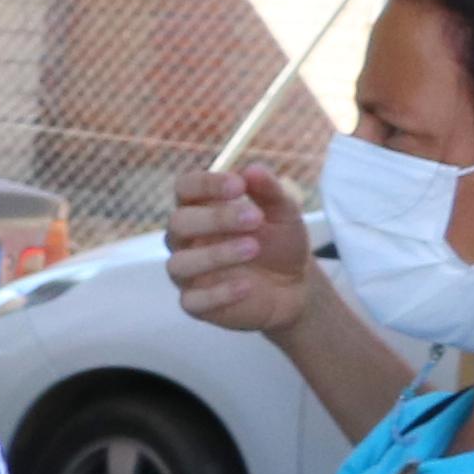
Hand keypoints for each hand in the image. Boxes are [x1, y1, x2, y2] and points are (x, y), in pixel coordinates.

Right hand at [162, 163, 320, 338]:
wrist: (295, 288)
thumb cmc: (280, 245)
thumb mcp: (285, 215)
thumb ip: (270, 192)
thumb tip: (252, 169)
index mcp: (200, 210)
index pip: (185, 188)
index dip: (206, 184)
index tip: (239, 185)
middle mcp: (186, 240)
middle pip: (178, 223)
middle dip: (215, 219)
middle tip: (255, 218)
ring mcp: (188, 273)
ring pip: (179, 263)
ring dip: (215, 255)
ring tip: (253, 248)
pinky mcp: (196, 304)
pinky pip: (192, 300)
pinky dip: (218, 293)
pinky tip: (247, 286)